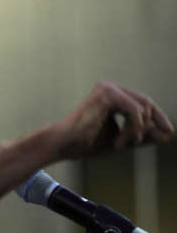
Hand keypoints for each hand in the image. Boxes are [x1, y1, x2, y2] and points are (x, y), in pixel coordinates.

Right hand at [58, 81, 174, 159]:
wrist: (65, 145)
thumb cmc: (87, 143)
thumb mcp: (122, 140)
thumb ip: (142, 135)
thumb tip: (169, 133)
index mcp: (111, 96)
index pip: (142, 103)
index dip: (157, 118)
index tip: (168, 134)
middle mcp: (109, 88)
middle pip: (146, 102)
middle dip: (153, 124)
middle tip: (146, 142)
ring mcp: (107, 88)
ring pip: (142, 107)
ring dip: (138, 131)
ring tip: (122, 145)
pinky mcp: (107, 94)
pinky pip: (134, 111)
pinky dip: (132, 129)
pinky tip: (118, 142)